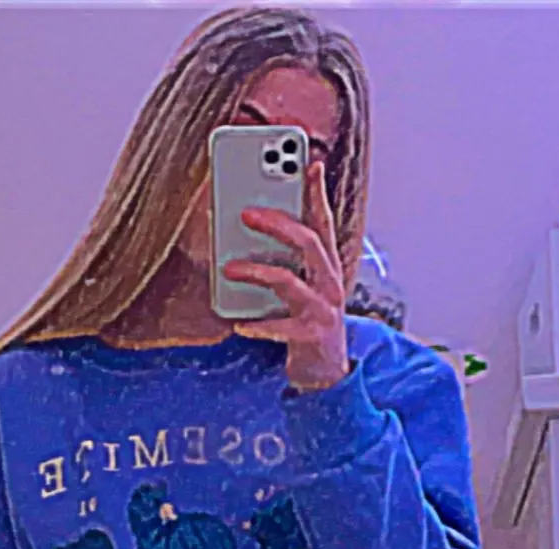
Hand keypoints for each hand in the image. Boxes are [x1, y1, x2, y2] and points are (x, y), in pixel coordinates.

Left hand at [223, 162, 349, 392]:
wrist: (326, 375)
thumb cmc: (306, 322)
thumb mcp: (299, 286)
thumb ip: (284, 259)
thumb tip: (245, 230)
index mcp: (326, 265)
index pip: (323, 221)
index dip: (318, 192)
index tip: (311, 163)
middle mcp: (330, 282)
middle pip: (307, 242)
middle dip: (277, 223)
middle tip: (245, 213)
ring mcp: (323, 310)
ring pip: (290, 281)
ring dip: (258, 271)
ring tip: (229, 267)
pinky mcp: (311, 338)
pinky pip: (282, 328)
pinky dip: (259, 326)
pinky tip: (238, 325)